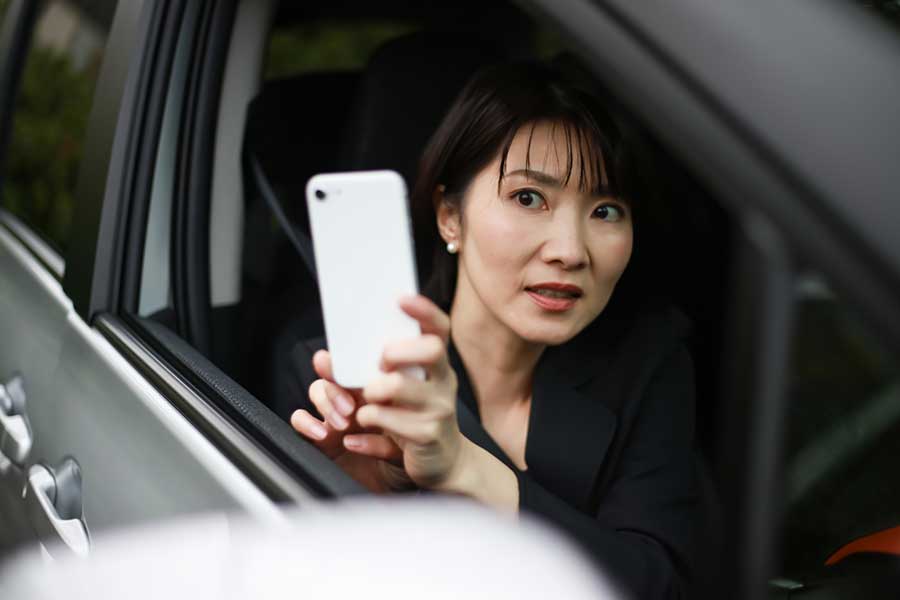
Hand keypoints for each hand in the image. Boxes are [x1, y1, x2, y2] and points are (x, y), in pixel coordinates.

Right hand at [290, 350, 413, 492]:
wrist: (403, 490)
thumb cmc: (415, 455)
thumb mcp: (415, 431)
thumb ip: (401, 414)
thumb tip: (383, 397)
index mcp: (380, 392)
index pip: (362, 367)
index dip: (354, 362)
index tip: (357, 368)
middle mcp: (356, 402)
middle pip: (336, 374)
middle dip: (337, 386)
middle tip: (350, 408)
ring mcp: (336, 418)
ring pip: (318, 391)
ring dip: (326, 402)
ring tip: (342, 423)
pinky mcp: (320, 439)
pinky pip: (300, 420)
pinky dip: (306, 422)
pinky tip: (322, 433)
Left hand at [352, 295, 467, 489]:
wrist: (442, 463)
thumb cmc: (411, 417)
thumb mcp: (390, 391)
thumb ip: (359, 373)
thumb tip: (321, 359)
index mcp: (435, 364)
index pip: (439, 329)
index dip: (424, 310)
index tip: (400, 299)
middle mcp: (443, 381)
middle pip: (431, 349)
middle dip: (397, 351)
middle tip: (379, 363)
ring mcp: (440, 408)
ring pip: (401, 386)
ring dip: (373, 392)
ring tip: (365, 403)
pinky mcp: (429, 435)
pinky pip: (392, 422)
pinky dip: (368, 424)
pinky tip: (357, 435)